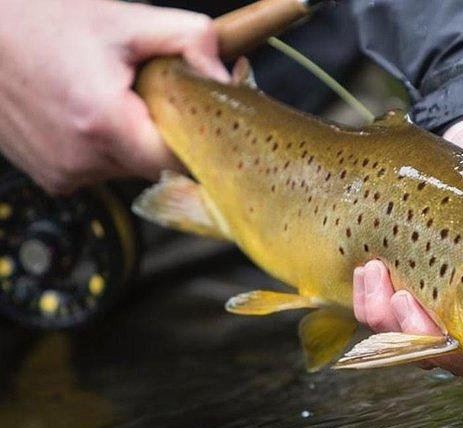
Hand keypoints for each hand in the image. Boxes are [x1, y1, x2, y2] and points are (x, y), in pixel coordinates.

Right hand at [0, 0, 229, 194]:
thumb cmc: (41, 19)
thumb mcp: (125, 19)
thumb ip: (189, 40)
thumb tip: (226, 76)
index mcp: (103, 124)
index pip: (179, 160)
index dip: (199, 139)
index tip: (204, 119)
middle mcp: (81, 160)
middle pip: (155, 165)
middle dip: (164, 132)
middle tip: (151, 92)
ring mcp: (62, 173)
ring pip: (128, 168)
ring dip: (133, 139)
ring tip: (111, 97)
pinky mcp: (51, 177)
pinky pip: (100, 170)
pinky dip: (105, 147)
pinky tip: (88, 112)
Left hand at [353, 113, 462, 408]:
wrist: (456, 143)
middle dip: (439, 349)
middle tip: (410, 303)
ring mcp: (444, 304)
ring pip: (420, 347)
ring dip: (393, 322)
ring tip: (377, 273)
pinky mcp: (407, 289)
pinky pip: (384, 320)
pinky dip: (371, 303)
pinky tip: (367, 269)